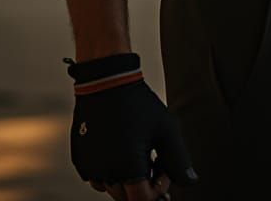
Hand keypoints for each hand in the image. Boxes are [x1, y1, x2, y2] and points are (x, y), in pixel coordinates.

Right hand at [66, 53, 197, 194]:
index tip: (162, 169)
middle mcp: (105, 172)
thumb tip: (189, 182)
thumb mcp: (166, 129)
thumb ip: (179, 160)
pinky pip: (98, 176)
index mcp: (127, 167)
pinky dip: (111, 170)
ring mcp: (90, 166)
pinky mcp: (80, 159)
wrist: (106, 81)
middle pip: (127, 197)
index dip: (157, 190)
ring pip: (112, 188)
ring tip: (137, 150)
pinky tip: (120, 148)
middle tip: (152, 159)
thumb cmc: (137, 103)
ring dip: (126, 178)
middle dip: (143, 184)